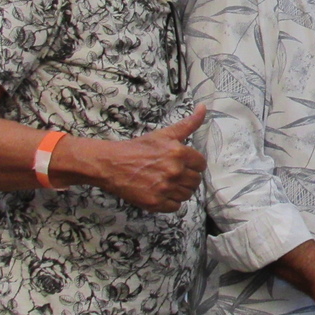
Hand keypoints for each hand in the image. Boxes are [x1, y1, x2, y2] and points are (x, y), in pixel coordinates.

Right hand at [72, 105, 207, 211]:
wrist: (111, 164)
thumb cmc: (138, 148)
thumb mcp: (164, 134)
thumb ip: (188, 123)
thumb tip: (203, 108)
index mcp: (179, 153)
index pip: (201, 165)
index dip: (193, 165)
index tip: (184, 164)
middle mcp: (174, 171)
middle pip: (195, 181)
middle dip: (187, 177)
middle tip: (173, 174)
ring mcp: (165, 188)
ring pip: (187, 194)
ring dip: (180, 190)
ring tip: (167, 183)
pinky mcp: (155, 202)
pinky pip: (175, 206)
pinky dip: (170, 202)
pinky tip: (161, 193)